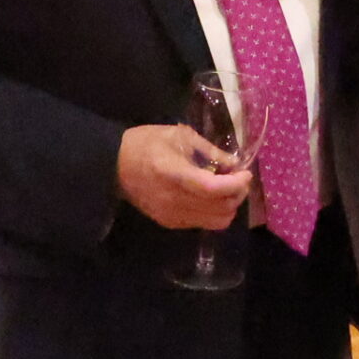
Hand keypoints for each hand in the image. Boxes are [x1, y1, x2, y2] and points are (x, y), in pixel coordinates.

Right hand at [117, 124, 252, 230]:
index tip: (245, 174)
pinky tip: (210, 197)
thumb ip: (210, 150)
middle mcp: (173, 200)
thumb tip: (235, 163)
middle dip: (237, 194)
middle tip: (239, 180)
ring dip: (229, 206)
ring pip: (216, 221)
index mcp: (174, 174)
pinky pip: (203, 224)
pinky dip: (215, 213)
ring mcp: (170, 215)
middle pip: (220, 208)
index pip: (213, 189)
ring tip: (227, 190)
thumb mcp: (179, 135)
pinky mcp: (168, 222)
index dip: (236, 184)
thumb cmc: (146, 144)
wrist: (112, 165)